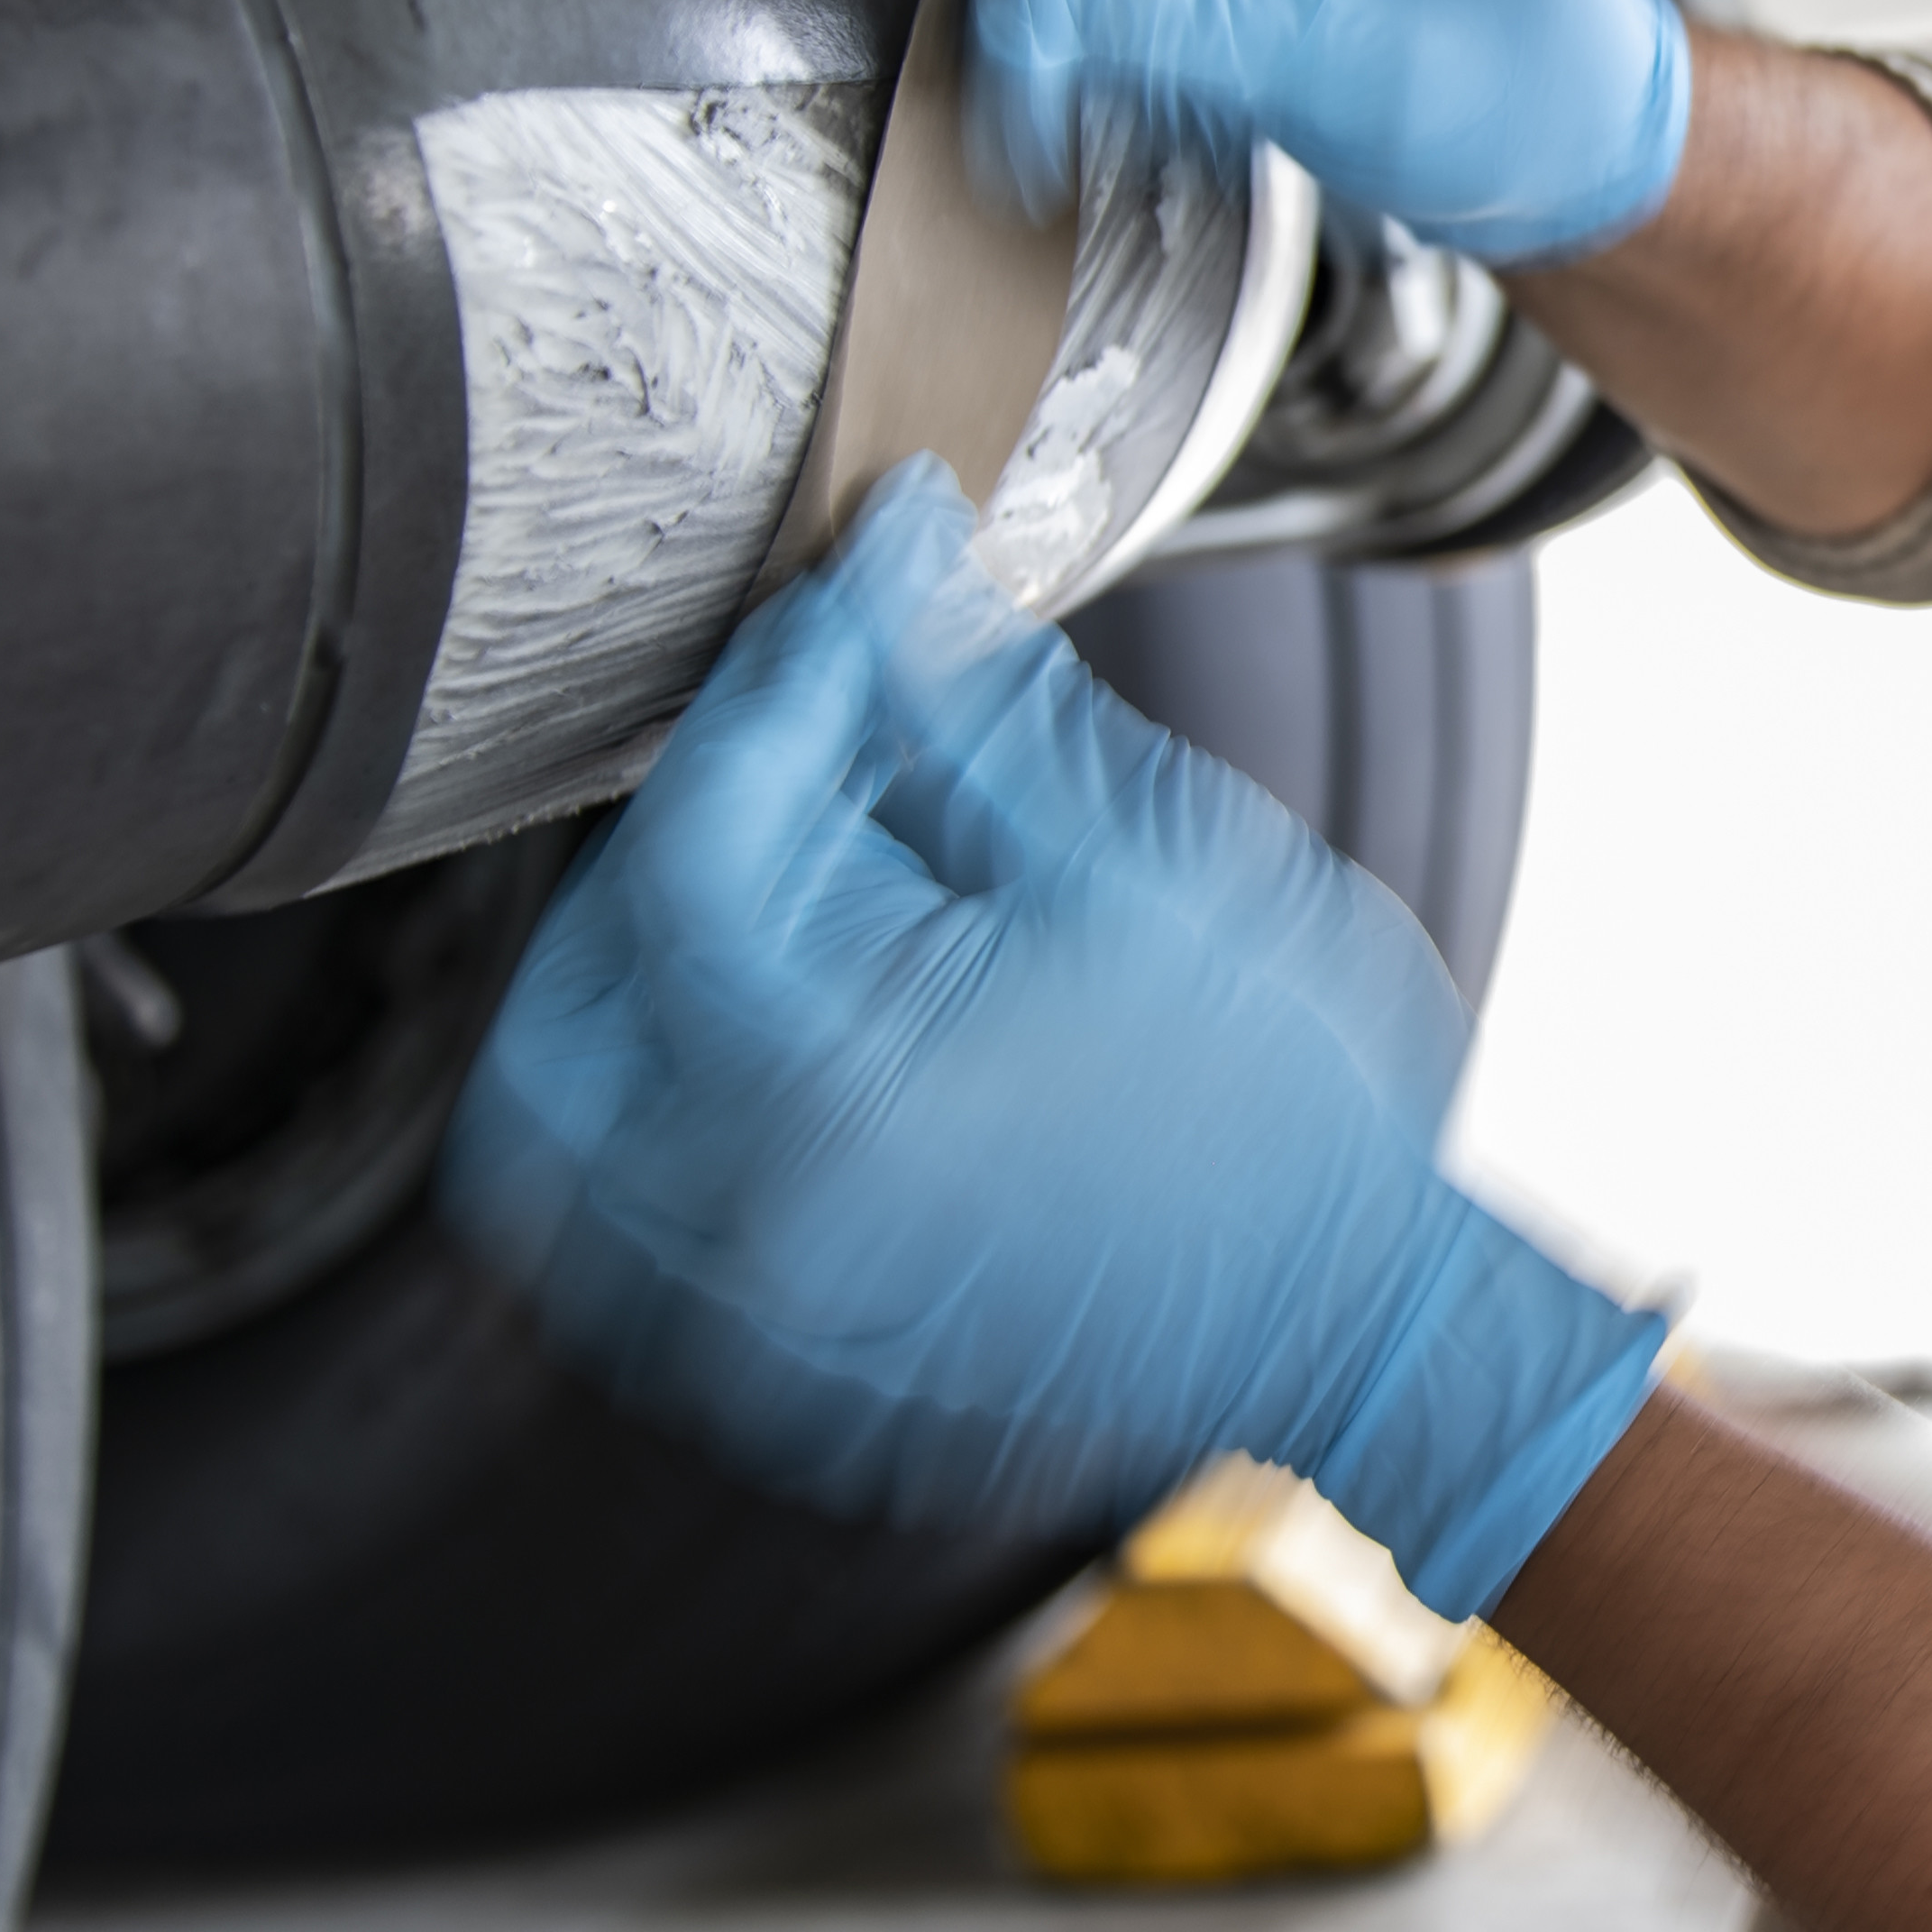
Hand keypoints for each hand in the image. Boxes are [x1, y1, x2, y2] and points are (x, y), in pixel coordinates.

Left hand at [441, 460, 1666, 1608]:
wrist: (1366, 1309)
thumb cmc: (1294, 1107)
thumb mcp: (1144, 856)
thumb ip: (969, 705)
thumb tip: (887, 560)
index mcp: (841, 1084)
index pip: (696, 841)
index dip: (768, 691)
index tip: (842, 614)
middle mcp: (765, 1221)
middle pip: (569, 999)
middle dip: (661, 857)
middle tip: (790, 778)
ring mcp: (766, 1322)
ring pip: (565, 1139)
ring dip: (639, 995)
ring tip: (788, 915)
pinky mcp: (792, 1371)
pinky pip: (641, 1242)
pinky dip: (674, 1126)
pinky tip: (810, 1047)